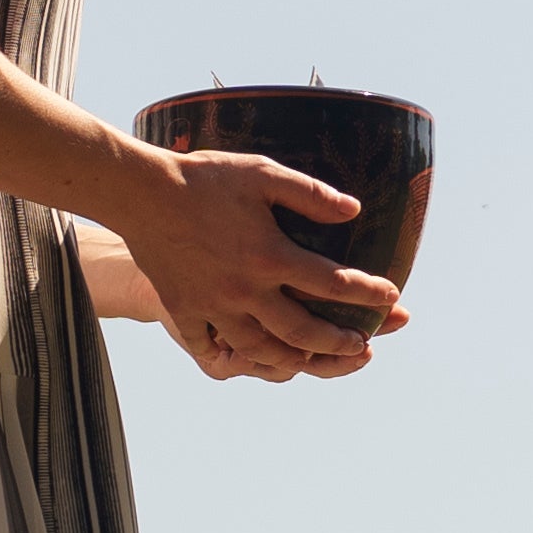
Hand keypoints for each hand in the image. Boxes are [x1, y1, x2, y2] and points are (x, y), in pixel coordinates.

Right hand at [115, 141, 390, 386]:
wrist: (140, 193)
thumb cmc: (204, 178)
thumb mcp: (262, 173)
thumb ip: (310, 193)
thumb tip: (354, 210)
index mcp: (272, 256)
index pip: (334, 283)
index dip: (369, 294)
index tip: (392, 298)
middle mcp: (247, 291)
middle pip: (303, 333)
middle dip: (339, 344)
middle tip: (360, 346)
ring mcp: (214, 306)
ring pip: (260, 349)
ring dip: (292, 359)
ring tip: (308, 359)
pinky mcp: (185, 310)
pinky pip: (208, 347)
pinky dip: (227, 356)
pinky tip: (240, 358)